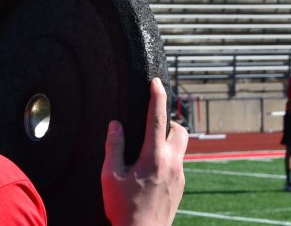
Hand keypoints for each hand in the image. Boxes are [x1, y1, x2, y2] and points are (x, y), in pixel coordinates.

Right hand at [101, 78, 187, 225]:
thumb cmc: (123, 209)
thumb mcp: (110, 176)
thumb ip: (113, 147)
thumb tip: (116, 125)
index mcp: (154, 157)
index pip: (157, 118)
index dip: (156, 97)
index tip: (155, 82)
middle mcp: (172, 163)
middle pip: (179, 129)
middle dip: (167, 120)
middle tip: (150, 122)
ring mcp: (179, 176)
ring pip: (181, 146)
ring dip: (168, 139)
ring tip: (148, 147)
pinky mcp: (181, 186)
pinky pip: (178, 163)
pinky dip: (167, 157)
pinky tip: (149, 169)